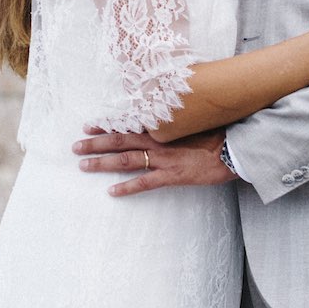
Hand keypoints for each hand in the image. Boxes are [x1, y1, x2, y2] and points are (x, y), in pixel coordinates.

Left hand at [72, 128, 233, 196]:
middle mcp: (157, 141)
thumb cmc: (216, 132)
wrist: (233, 147)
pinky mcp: (172, 175)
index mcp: (161, 127)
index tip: (88, 126)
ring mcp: (163, 159)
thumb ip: (174, 119)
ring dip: (102, 163)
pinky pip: (145, 183)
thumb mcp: (193, 120)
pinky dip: (127, 187)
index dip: (106, 126)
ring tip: (83, 166)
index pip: (127, 124)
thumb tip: (164, 115)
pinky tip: (112, 192)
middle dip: (95, 144)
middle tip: (75, 147)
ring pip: (125, 160)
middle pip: (119, 141)